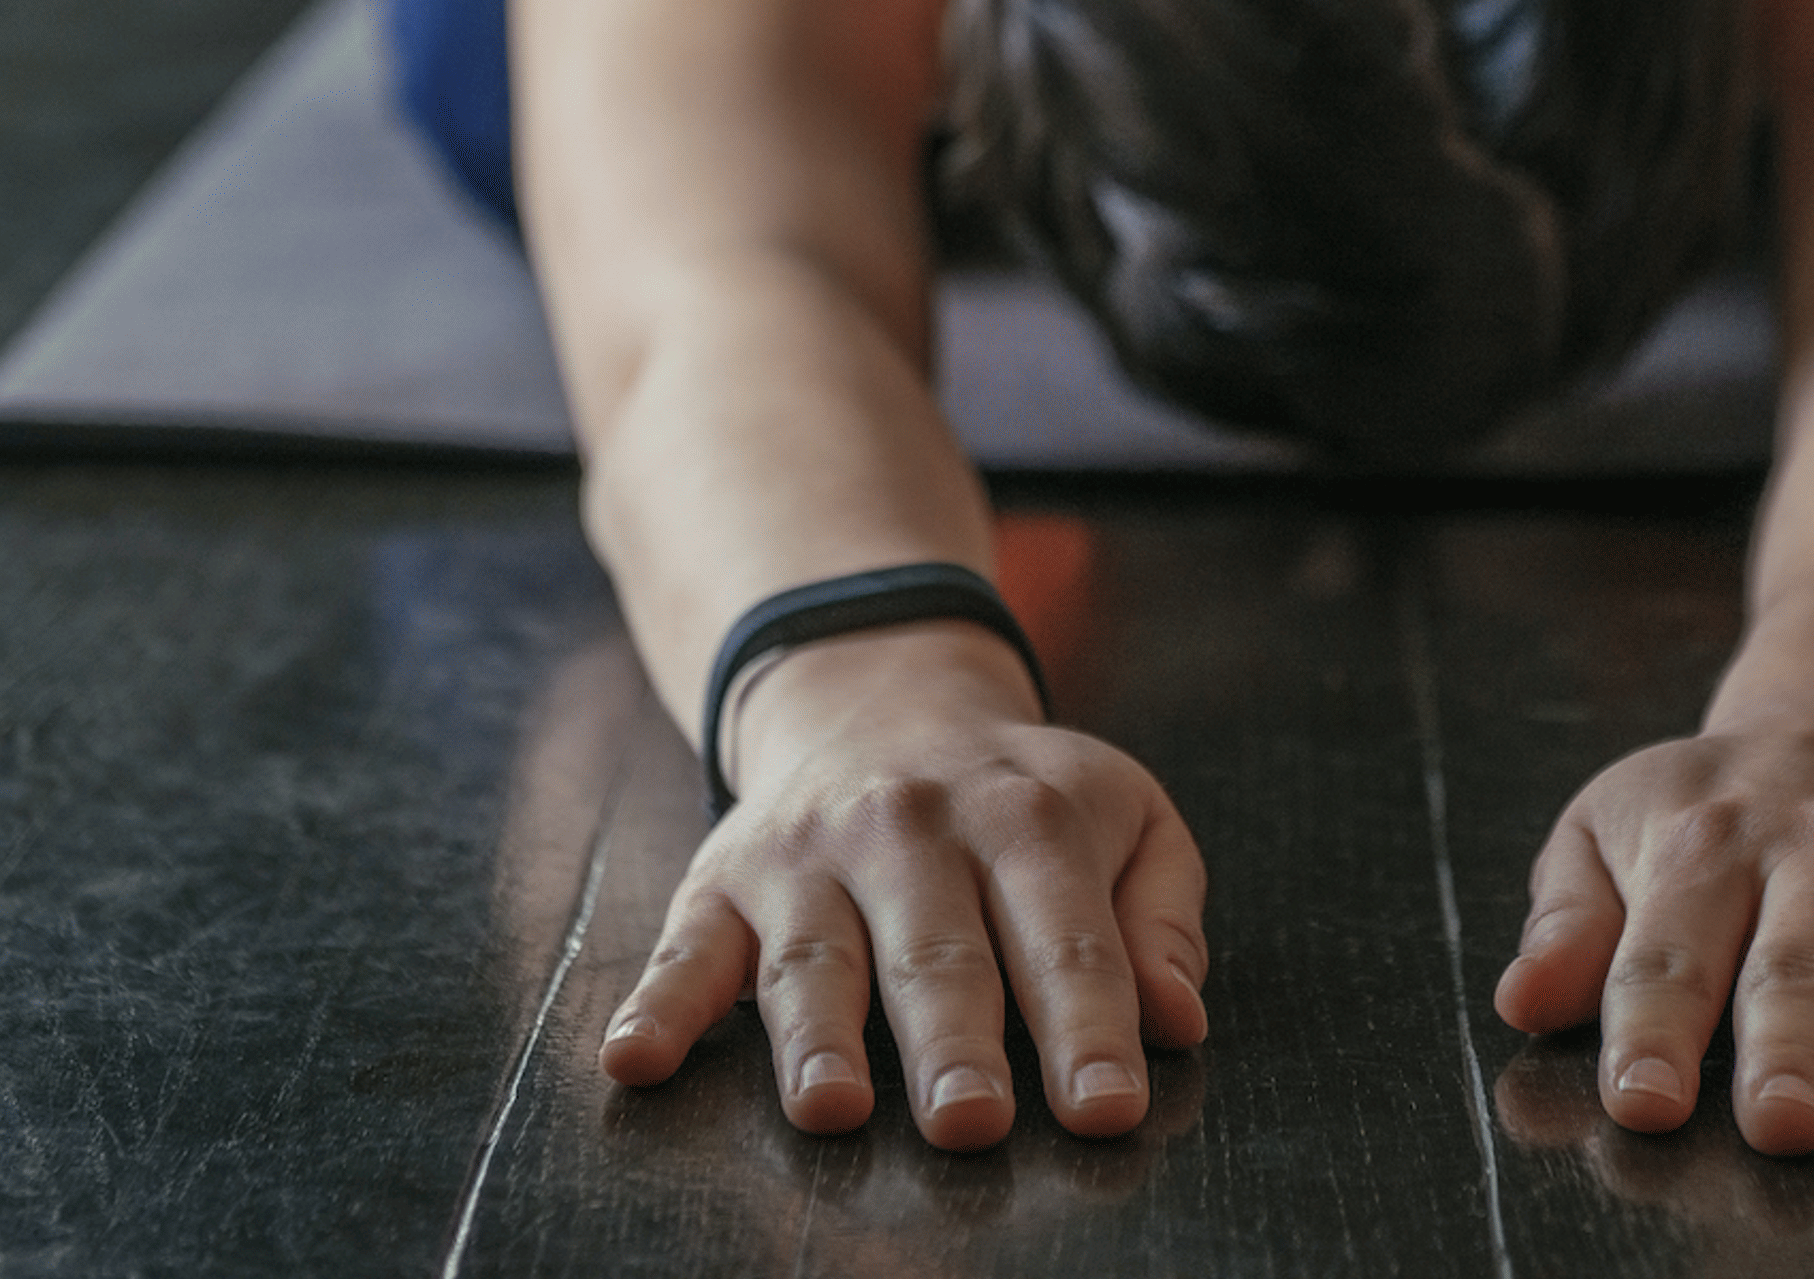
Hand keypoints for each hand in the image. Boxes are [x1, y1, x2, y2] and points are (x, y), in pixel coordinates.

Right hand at [595, 622, 1209, 1147]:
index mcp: (1028, 817)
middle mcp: (912, 830)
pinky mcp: (723, 880)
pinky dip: (657, 1006)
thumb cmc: (1020, 796)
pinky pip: (684, 949)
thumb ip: (1159, 914)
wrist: (879, 693)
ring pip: (814, 958)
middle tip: (973, 1120)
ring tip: (833, 1107)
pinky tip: (634, 1060)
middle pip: (938, 951)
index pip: (1067, 935)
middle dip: (955, 1039)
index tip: (1106, 1108)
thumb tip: (1179, 1019)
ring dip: (818, 1037)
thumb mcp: (1123, 814)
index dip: (1089, 1026)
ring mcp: (810, 856)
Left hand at [1490, 711, 1813, 1153]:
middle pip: (1800, 966)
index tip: (1641, 1102)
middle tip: (1778, 1126)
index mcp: (1705, 845)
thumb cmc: (1716, 798)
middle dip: (1788, 1048)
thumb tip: (1522, 1004)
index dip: (1652, 1028)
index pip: (1671, 950)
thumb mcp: (1614, 824)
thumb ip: (1569, 920)